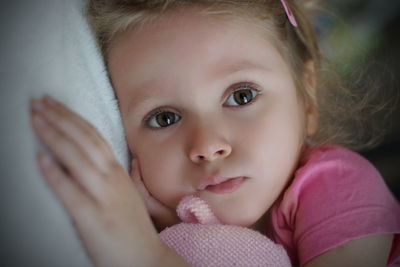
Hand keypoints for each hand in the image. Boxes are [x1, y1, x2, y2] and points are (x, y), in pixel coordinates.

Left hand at [30, 96, 181, 266]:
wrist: (145, 258)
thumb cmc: (133, 226)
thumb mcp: (127, 193)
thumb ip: (118, 174)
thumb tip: (111, 159)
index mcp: (117, 171)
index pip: (92, 136)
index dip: (72, 117)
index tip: (54, 104)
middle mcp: (111, 178)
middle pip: (83, 140)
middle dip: (59, 118)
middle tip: (38, 101)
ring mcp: (102, 196)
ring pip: (76, 158)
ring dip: (54, 135)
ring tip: (35, 118)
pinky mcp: (92, 217)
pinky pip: (70, 191)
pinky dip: (55, 174)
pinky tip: (40, 159)